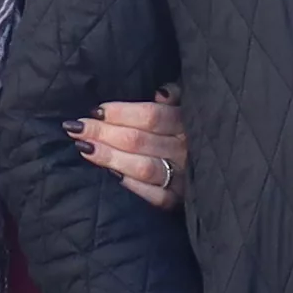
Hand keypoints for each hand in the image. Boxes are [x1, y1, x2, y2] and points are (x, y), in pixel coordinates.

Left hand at [73, 91, 188, 211]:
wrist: (215, 166)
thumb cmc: (189, 131)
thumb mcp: (188, 107)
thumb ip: (176, 96)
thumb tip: (161, 93)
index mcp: (186, 123)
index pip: (151, 116)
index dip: (120, 113)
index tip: (95, 111)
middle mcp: (185, 150)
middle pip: (139, 140)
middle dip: (104, 133)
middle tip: (77, 128)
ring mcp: (182, 177)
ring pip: (144, 167)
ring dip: (111, 157)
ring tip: (85, 149)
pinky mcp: (178, 200)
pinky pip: (156, 196)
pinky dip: (134, 186)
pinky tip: (112, 176)